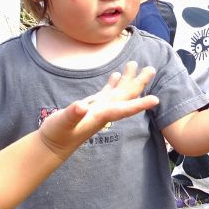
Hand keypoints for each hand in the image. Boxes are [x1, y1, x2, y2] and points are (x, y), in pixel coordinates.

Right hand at [38, 61, 158, 157]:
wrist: (52, 144)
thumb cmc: (57, 135)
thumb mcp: (63, 123)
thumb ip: (73, 115)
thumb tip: (81, 107)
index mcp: (101, 116)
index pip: (124, 109)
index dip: (140, 105)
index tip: (156, 100)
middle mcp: (104, 112)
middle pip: (126, 97)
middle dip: (139, 83)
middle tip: (152, 69)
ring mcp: (98, 109)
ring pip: (118, 92)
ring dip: (128, 79)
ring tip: (135, 64)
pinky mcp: (91, 107)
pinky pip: (107, 93)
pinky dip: (113, 83)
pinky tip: (117, 74)